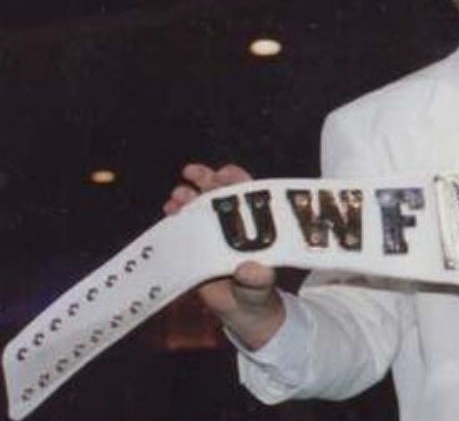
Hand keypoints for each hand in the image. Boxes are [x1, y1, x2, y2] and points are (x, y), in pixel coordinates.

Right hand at [164, 163, 283, 349]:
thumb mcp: (262, 284)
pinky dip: (175, 217)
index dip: (237, 179)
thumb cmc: (258, 291)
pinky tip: (168, 212)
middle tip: (193, 173)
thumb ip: (258, 278)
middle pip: (219, 193)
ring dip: (187, 196)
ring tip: (179, 196)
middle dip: (206, 179)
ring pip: (198, 207)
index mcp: (254, 225)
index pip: (247, 193)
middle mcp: (232, 224)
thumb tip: (248, 269)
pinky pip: (183, 228)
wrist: (241, 313)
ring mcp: (212, 234)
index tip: (225, 172)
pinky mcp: (194, 248)